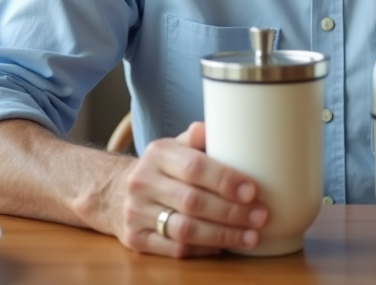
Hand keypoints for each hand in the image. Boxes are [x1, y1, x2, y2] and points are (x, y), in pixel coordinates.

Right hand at [111, 122, 268, 257]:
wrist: (115, 192)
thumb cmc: (162, 169)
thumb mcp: (175, 146)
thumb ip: (198, 138)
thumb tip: (215, 126)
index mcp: (157, 153)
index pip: (194, 167)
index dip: (225, 180)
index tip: (252, 191)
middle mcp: (143, 182)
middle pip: (192, 201)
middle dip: (231, 212)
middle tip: (260, 217)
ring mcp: (136, 213)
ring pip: (185, 229)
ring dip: (222, 235)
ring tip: (250, 236)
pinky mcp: (135, 239)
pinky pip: (175, 249)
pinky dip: (203, 249)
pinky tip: (224, 247)